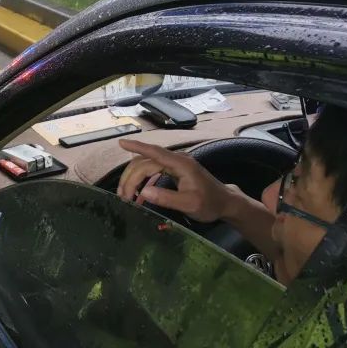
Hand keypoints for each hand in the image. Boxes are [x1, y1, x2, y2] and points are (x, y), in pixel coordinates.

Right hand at [116, 139, 238, 222]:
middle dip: (131, 177)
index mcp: (181, 164)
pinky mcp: (175, 171)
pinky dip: (142, 181)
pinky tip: (138, 194)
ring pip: (147, 166)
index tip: (121, 142)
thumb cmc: (210, 203)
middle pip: (146, 162)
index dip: (136, 147)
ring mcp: (175, 165)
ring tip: (126, 196)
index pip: (154, 153)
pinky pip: (153, 171)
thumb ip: (167, 198)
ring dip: (134, 179)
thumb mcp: (189, 204)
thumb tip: (144, 191)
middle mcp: (177, 160)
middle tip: (123, 197)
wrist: (225, 203)